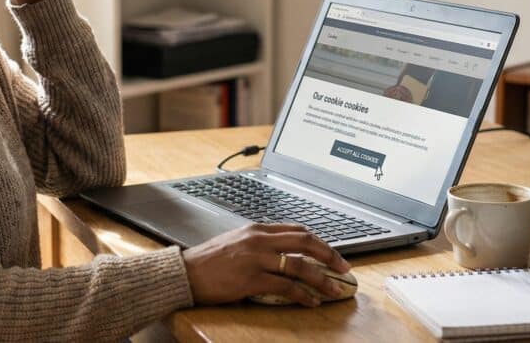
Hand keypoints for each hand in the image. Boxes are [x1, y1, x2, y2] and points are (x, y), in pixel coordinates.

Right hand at [182, 223, 350, 306]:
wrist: (186, 273)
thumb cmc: (208, 260)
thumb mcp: (236, 242)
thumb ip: (259, 242)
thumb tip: (282, 250)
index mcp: (256, 229)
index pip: (297, 231)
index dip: (320, 242)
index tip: (333, 254)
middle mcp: (259, 240)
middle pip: (305, 242)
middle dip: (329, 255)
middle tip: (344, 268)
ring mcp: (256, 259)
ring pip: (299, 266)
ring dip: (322, 279)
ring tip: (334, 290)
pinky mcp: (251, 279)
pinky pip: (285, 287)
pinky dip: (303, 294)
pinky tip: (311, 301)